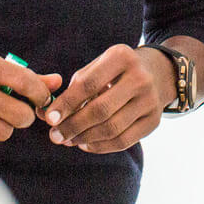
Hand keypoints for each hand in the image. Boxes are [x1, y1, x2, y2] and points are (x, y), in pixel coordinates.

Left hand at [42, 44, 171, 153]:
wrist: (158, 72)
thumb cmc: (117, 71)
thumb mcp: (99, 66)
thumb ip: (74, 87)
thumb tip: (46, 113)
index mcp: (122, 57)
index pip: (88, 84)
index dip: (66, 104)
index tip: (49, 118)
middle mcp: (139, 78)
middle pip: (100, 110)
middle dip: (73, 126)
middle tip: (55, 136)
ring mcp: (150, 100)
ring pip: (111, 129)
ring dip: (84, 139)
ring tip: (68, 140)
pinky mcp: (154, 120)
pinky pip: (123, 141)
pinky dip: (100, 146)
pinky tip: (85, 144)